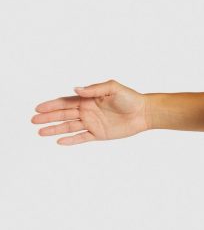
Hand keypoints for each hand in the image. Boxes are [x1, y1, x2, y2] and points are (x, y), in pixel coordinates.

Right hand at [31, 79, 149, 144]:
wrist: (144, 113)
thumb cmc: (130, 98)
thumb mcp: (112, 88)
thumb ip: (93, 89)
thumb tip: (75, 90)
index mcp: (88, 99)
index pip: (65, 102)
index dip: (51, 105)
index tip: (38, 107)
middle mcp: (88, 111)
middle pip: (63, 115)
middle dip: (48, 117)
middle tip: (33, 120)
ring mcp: (93, 123)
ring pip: (69, 127)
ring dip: (55, 129)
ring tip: (40, 132)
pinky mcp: (100, 134)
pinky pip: (82, 138)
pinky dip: (71, 140)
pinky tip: (59, 141)